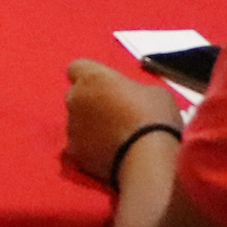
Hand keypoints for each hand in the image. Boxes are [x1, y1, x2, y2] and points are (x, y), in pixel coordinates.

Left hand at [66, 59, 182, 183]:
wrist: (147, 158)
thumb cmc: (154, 117)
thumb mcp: (153, 93)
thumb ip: (132, 90)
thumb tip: (131, 98)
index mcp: (93, 78)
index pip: (77, 67)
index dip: (90, 76)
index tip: (106, 85)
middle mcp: (75, 99)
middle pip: (77, 96)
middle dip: (90, 103)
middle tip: (115, 113)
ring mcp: (71, 127)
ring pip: (77, 122)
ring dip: (90, 126)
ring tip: (116, 138)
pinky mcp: (74, 152)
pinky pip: (81, 146)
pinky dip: (91, 149)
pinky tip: (111, 154)